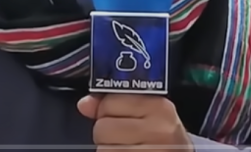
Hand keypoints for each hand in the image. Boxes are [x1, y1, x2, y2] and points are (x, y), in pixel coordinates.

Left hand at [77, 94, 191, 151]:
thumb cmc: (166, 140)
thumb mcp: (151, 115)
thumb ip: (116, 103)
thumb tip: (84, 104)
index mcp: (160, 107)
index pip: (109, 102)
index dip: (108, 111)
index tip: (120, 117)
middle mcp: (158, 130)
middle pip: (102, 128)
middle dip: (107, 135)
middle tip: (127, 139)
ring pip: (103, 149)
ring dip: (109, 150)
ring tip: (130, 148)